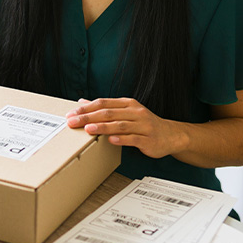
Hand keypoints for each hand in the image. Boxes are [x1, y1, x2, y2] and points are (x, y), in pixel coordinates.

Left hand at [65, 98, 184, 158]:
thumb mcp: (126, 112)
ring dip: (103, 127)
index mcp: (128, 104)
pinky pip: (133, 139)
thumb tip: (82, 102)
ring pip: (120, 125)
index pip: (103, 103)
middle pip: (109, 113)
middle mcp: (136, 112)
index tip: (71, 114)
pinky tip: (111, 140)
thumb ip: (105, 108)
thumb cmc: (144, 123)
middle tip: (74, 122)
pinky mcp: (148, 139)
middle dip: (89, 117)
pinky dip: (121, 139)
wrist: (171, 135)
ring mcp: (143, 125)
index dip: (86, 108)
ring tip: (88, 129)